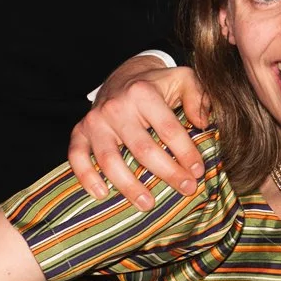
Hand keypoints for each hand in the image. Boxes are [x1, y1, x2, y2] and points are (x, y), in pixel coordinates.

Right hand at [70, 63, 211, 205]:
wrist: (122, 77)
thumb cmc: (157, 85)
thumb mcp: (184, 80)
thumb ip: (199, 98)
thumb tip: (203, 123)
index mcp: (143, 93)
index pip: (169, 129)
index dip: (186, 153)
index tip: (198, 172)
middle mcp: (116, 106)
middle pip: (143, 149)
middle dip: (168, 173)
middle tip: (187, 189)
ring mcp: (95, 120)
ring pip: (110, 160)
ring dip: (129, 186)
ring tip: (148, 204)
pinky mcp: (80, 131)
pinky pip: (77, 157)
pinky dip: (86, 177)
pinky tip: (102, 194)